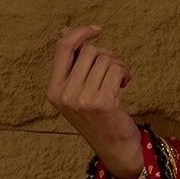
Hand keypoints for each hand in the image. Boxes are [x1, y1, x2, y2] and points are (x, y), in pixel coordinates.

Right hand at [47, 23, 144, 178]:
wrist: (115, 148)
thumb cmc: (98, 118)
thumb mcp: (78, 91)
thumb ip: (72, 65)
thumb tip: (65, 31)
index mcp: (54, 90)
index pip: (62, 48)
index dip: (80, 33)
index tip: (97, 30)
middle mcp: (64, 95)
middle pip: (88, 51)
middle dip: (106, 55)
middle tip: (115, 69)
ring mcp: (82, 99)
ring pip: (104, 59)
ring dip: (118, 64)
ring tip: (121, 78)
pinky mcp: (102, 103)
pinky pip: (115, 69)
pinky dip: (124, 72)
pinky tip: (125, 83)